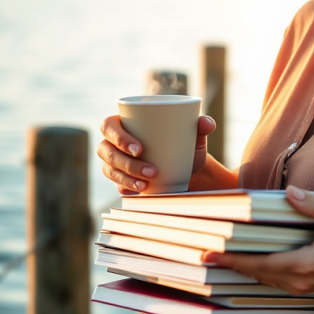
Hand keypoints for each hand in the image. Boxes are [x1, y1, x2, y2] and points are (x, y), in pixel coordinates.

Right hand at [97, 114, 216, 193]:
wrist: (188, 169)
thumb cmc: (185, 144)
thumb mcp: (194, 134)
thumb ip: (201, 125)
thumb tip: (207, 123)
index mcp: (125, 122)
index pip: (109, 126)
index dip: (118, 137)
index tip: (140, 149)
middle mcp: (114, 142)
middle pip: (106, 151)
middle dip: (126, 163)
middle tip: (151, 171)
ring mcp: (114, 162)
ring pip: (109, 169)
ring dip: (127, 178)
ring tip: (148, 184)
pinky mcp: (119, 179)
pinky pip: (116, 185)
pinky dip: (127, 188)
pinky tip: (140, 191)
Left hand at [201, 186, 313, 294]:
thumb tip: (290, 191)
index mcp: (302, 264)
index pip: (258, 263)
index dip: (231, 260)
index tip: (208, 256)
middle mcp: (294, 280)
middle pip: (253, 272)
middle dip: (228, 264)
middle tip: (202, 255)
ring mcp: (296, 287)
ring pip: (260, 278)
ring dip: (239, 268)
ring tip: (216, 257)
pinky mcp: (298, 288)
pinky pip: (269, 280)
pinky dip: (254, 270)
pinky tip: (243, 262)